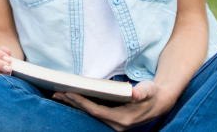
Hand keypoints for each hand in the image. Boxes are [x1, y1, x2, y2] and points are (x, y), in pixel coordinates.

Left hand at [56, 81, 175, 130]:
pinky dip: (81, 105)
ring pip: (89, 114)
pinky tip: (70, 99)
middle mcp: (116, 124)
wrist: (159, 102)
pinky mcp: (111, 119)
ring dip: (74, 105)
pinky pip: (93, 113)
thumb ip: (142, 92)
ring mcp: (113, 124)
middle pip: (89, 114)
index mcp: (123, 119)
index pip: (96, 111)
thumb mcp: (149, 91)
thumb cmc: (152, 94)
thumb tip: (136, 94)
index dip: (82, 103)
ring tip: (58, 95)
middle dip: (73, 103)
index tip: (70, 93)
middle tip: (57, 93)